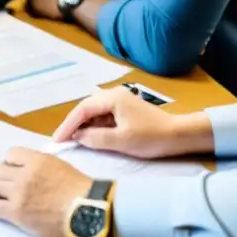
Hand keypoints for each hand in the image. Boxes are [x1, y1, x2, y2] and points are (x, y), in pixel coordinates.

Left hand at [0, 147, 91, 236]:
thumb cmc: (80, 190)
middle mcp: (24, 174)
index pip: (10, 154)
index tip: (7, 169)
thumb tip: (32, 168)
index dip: (7, 162)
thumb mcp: (61, 166)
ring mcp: (18, 193)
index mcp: (37, 160)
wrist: (86, 210)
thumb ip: (42, 165)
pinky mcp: (15, 212)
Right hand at [52, 86, 211, 158]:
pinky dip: (94, 127)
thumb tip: (77, 137)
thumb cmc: (151, 137)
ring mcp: (119, 102)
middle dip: (72, 125)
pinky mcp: (124, 110)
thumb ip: (96, 138)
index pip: (82, 110)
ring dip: (83, 127)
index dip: (67, 125)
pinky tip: (89, 138)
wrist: (178, 135)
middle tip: (61, 141)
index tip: (57, 140)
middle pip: (86, 109)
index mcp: (112, 98)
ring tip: (71, 141)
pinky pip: (103, 117)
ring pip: (94, 113)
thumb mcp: (121, 141)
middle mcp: (113, 95)